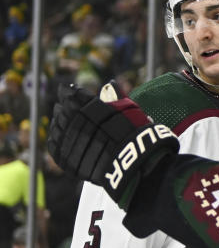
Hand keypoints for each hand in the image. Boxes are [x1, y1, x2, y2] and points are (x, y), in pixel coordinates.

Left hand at [48, 84, 178, 208]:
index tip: (72, 92)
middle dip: (65, 107)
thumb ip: (116, 95)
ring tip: (66, 123)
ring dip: (60, 123)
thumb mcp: (129, 109)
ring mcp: (67, 140)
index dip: (71, 92)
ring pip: (56, 127)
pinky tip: (63, 137)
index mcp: (87, 105)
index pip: (70, 93)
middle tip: (68, 107)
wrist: (134, 163)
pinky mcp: (64, 158)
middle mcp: (73, 121)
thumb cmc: (135, 133)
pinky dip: (56, 139)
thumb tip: (110, 84)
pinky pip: (54, 145)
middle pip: (61, 110)